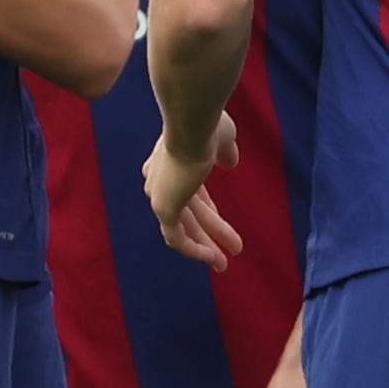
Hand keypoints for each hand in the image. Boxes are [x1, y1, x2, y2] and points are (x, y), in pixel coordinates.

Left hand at [144, 116, 238, 266]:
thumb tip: (230, 162)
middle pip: (189, 212)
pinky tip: (213, 259)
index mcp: (168, 161)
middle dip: (210, 233)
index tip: (222, 224)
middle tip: (230, 249)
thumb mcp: (222, 137)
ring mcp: (160, 194)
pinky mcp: (163, 208)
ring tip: (225, 264)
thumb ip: (225, 151)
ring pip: (186, 228)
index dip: (207, 210)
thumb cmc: (207, 124)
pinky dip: (195, 250)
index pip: (189, 192)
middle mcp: (158, 179)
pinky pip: (178, 238)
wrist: (193, 123)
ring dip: (207, 246)